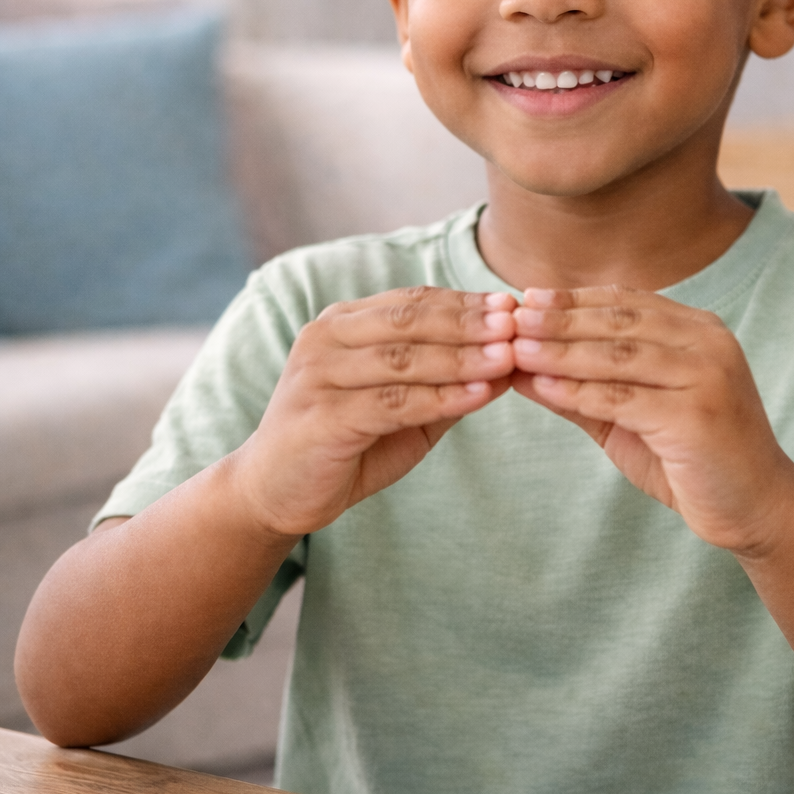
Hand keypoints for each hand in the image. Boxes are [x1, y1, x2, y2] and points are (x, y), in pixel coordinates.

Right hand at [230, 287, 516, 537]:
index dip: (465, 301)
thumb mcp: (403, 410)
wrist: (275, 492)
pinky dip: (439, 397)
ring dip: (461, 356)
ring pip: (403, 358)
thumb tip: (511, 360)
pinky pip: (392, 402)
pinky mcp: (322, 417)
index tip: (514, 305)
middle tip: (518, 323)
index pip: (412, 301)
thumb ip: (447, 382)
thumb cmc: (344, 445)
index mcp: (342, 324)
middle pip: (409, 321)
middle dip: (469, 321)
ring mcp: (319, 376)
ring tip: (509, 357)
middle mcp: (325, 339)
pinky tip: (478, 395)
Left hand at [511, 286, 793, 554]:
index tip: (524, 298)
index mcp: (698, 330)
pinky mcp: (697, 415)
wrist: (759, 508)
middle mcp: (708, 342)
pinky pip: (625, 397)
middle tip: (510, 317)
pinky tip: (544, 386)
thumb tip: (521, 362)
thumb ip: (584, 386)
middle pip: (619, 321)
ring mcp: (707, 376)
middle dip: (560, 318)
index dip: (573, 299)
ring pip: (619, 354)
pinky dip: (579, 390)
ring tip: (516, 347)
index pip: (625, 301)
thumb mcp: (631, 415)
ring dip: (562, 349)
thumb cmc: (692, 459)